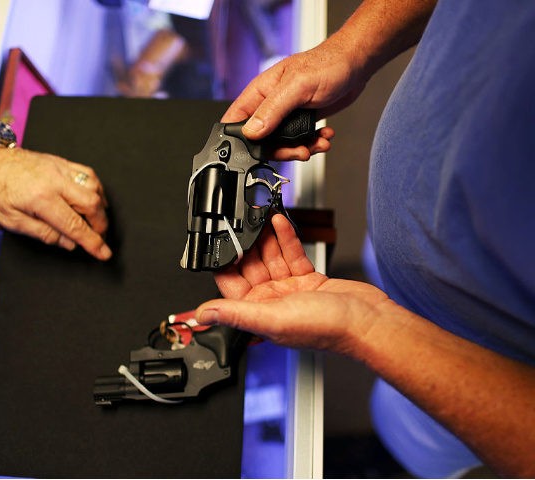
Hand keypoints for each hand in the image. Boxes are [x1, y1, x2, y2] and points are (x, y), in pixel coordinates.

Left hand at [0, 147, 111, 259]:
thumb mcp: (12, 221)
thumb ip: (44, 233)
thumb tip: (68, 242)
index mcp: (40, 199)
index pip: (75, 225)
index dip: (92, 242)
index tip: (103, 253)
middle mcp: (55, 181)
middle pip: (92, 204)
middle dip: (101, 225)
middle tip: (98, 238)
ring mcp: (60, 169)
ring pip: (95, 187)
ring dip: (100, 207)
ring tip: (95, 220)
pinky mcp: (61, 162)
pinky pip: (88, 174)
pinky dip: (96, 189)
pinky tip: (92, 199)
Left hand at [195, 214, 389, 353]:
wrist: (366, 321)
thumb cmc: (326, 328)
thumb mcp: (273, 319)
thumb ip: (236, 314)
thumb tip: (202, 315)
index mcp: (257, 315)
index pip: (231, 284)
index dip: (225, 261)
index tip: (219, 240)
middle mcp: (270, 302)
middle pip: (250, 266)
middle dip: (247, 244)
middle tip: (241, 220)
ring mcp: (289, 289)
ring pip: (270, 256)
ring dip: (266, 237)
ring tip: (258, 215)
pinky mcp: (307, 278)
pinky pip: (290, 254)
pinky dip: (285, 238)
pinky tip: (279, 223)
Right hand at [221, 37, 367, 159]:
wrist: (355, 64)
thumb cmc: (327, 64)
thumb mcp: (296, 87)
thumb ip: (272, 109)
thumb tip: (251, 131)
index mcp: (260, 92)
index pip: (236, 119)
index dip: (239, 139)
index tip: (255, 151)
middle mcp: (269, 104)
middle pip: (259, 140)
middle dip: (280, 150)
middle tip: (298, 150)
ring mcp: (285, 114)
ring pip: (281, 144)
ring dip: (300, 149)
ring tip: (316, 144)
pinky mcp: (301, 120)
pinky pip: (299, 141)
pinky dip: (312, 144)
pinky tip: (323, 137)